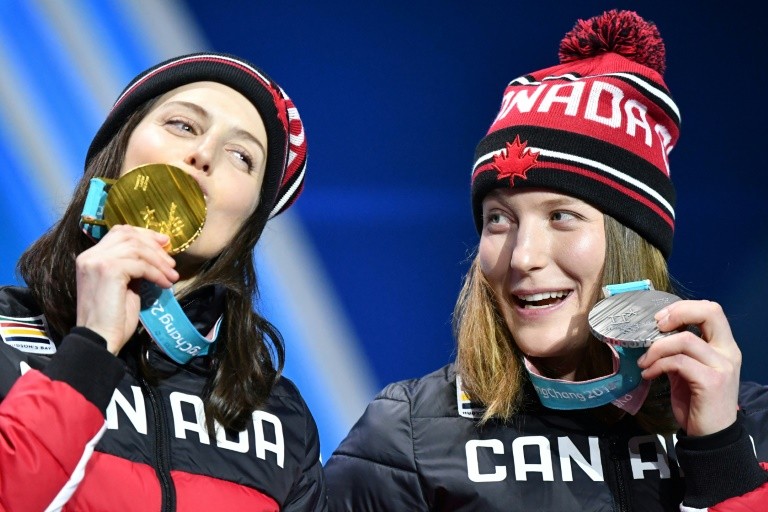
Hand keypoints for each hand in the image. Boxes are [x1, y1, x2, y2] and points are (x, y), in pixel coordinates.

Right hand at [75, 225, 178, 354]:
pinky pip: (140, 265)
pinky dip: (157, 273)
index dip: (144, 234)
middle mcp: (90, 255)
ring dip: (159, 262)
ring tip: (172, 276)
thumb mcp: (124, 286)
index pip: (119, 232)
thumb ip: (132, 267)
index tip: (164, 243)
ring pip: (137, 249)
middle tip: (171, 262)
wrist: (100, 339)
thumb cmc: (112, 318)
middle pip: (129, 236)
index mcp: (90, 257)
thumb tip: (154, 256)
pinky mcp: (108, 270)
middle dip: (154, 246)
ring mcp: (97, 261)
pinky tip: (165, 284)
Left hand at [637, 300, 740, 435]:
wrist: (711, 436)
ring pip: (685, 340)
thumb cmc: (698, 403)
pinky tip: (649, 374)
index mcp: (724, 346)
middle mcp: (728, 352)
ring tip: (644, 362)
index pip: (711, 310)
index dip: (683, 308)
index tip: (661, 319)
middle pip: (710, 312)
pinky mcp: (712, 381)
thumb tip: (654, 337)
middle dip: (678, 313)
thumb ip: (678, 352)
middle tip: (656, 326)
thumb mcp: (687, 371)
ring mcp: (722, 366)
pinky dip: (657, 365)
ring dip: (656, 348)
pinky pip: (678, 362)